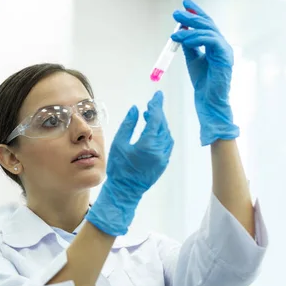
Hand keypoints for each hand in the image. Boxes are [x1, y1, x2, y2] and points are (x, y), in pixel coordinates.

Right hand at [86, 91, 173, 235]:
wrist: (125, 190)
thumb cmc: (119, 167)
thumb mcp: (119, 143)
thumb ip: (128, 125)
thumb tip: (136, 109)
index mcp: (148, 144)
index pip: (156, 119)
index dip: (157, 105)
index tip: (157, 95)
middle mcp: (160, 150)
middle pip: (163, 126)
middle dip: (158, 113)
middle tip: (151, 105)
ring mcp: (164, 157)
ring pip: (167, 135)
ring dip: (161, 124)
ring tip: (150, 117)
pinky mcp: (164, 163)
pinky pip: (167, 144)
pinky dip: (162, 134)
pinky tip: (154, 132)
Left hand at [171, 0, 239, 145]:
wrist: (209, 102)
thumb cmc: (202, 83)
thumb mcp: (193, 60)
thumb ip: (189, 46)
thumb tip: (180, 33)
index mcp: (215, 44)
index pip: (206, 24)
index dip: (197, 12)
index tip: (185, 3)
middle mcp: (222, 45)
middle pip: (207, 24)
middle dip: (191, 17)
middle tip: (176, 13)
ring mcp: (225, 50)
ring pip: (208, 31)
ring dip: (190, 28)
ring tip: (175, 30)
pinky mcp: (225, 58)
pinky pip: (211, 42)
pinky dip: (196, 39)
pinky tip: (184, 40)